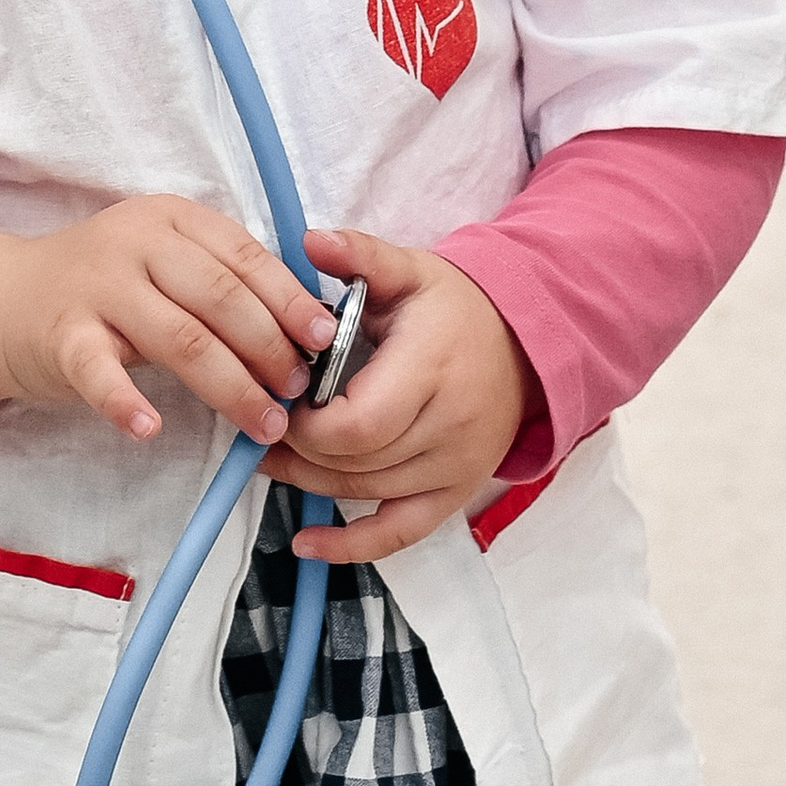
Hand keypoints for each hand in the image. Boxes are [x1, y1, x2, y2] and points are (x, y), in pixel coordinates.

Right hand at [0, 199, 339, 446]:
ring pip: (179, 337)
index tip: (325, 339)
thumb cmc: (110, 288)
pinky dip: (126, 402)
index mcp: (173, 218)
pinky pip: (99, 371)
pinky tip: (151, 429)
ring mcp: (96, 286)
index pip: (244, 255)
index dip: (289, 298)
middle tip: (301, 392)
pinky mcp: (61, 334)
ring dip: (230, 385)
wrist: (7, 299)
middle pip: (219, 297)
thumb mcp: (167, 264)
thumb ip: (224, 284)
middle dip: (270, 347)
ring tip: (263, 423)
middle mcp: (135, 241)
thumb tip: (308, 331)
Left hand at [262, 225, 530, 561]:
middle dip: (298, 448)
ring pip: (365, 493)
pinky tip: (305, 542)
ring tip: (268, 457)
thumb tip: (310, 239)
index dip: (305, 425)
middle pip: (354, 462)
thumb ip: (360, 256)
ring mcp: (456, 466)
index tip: (279, 398)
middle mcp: (449, 426)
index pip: (356, 425)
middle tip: (261, 421)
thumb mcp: (409, 271)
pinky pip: (401, 532)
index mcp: (431, 369)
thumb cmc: (455, 308)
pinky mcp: (456, 492)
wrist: (524, 343)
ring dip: (309, 481)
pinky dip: (351, 546)